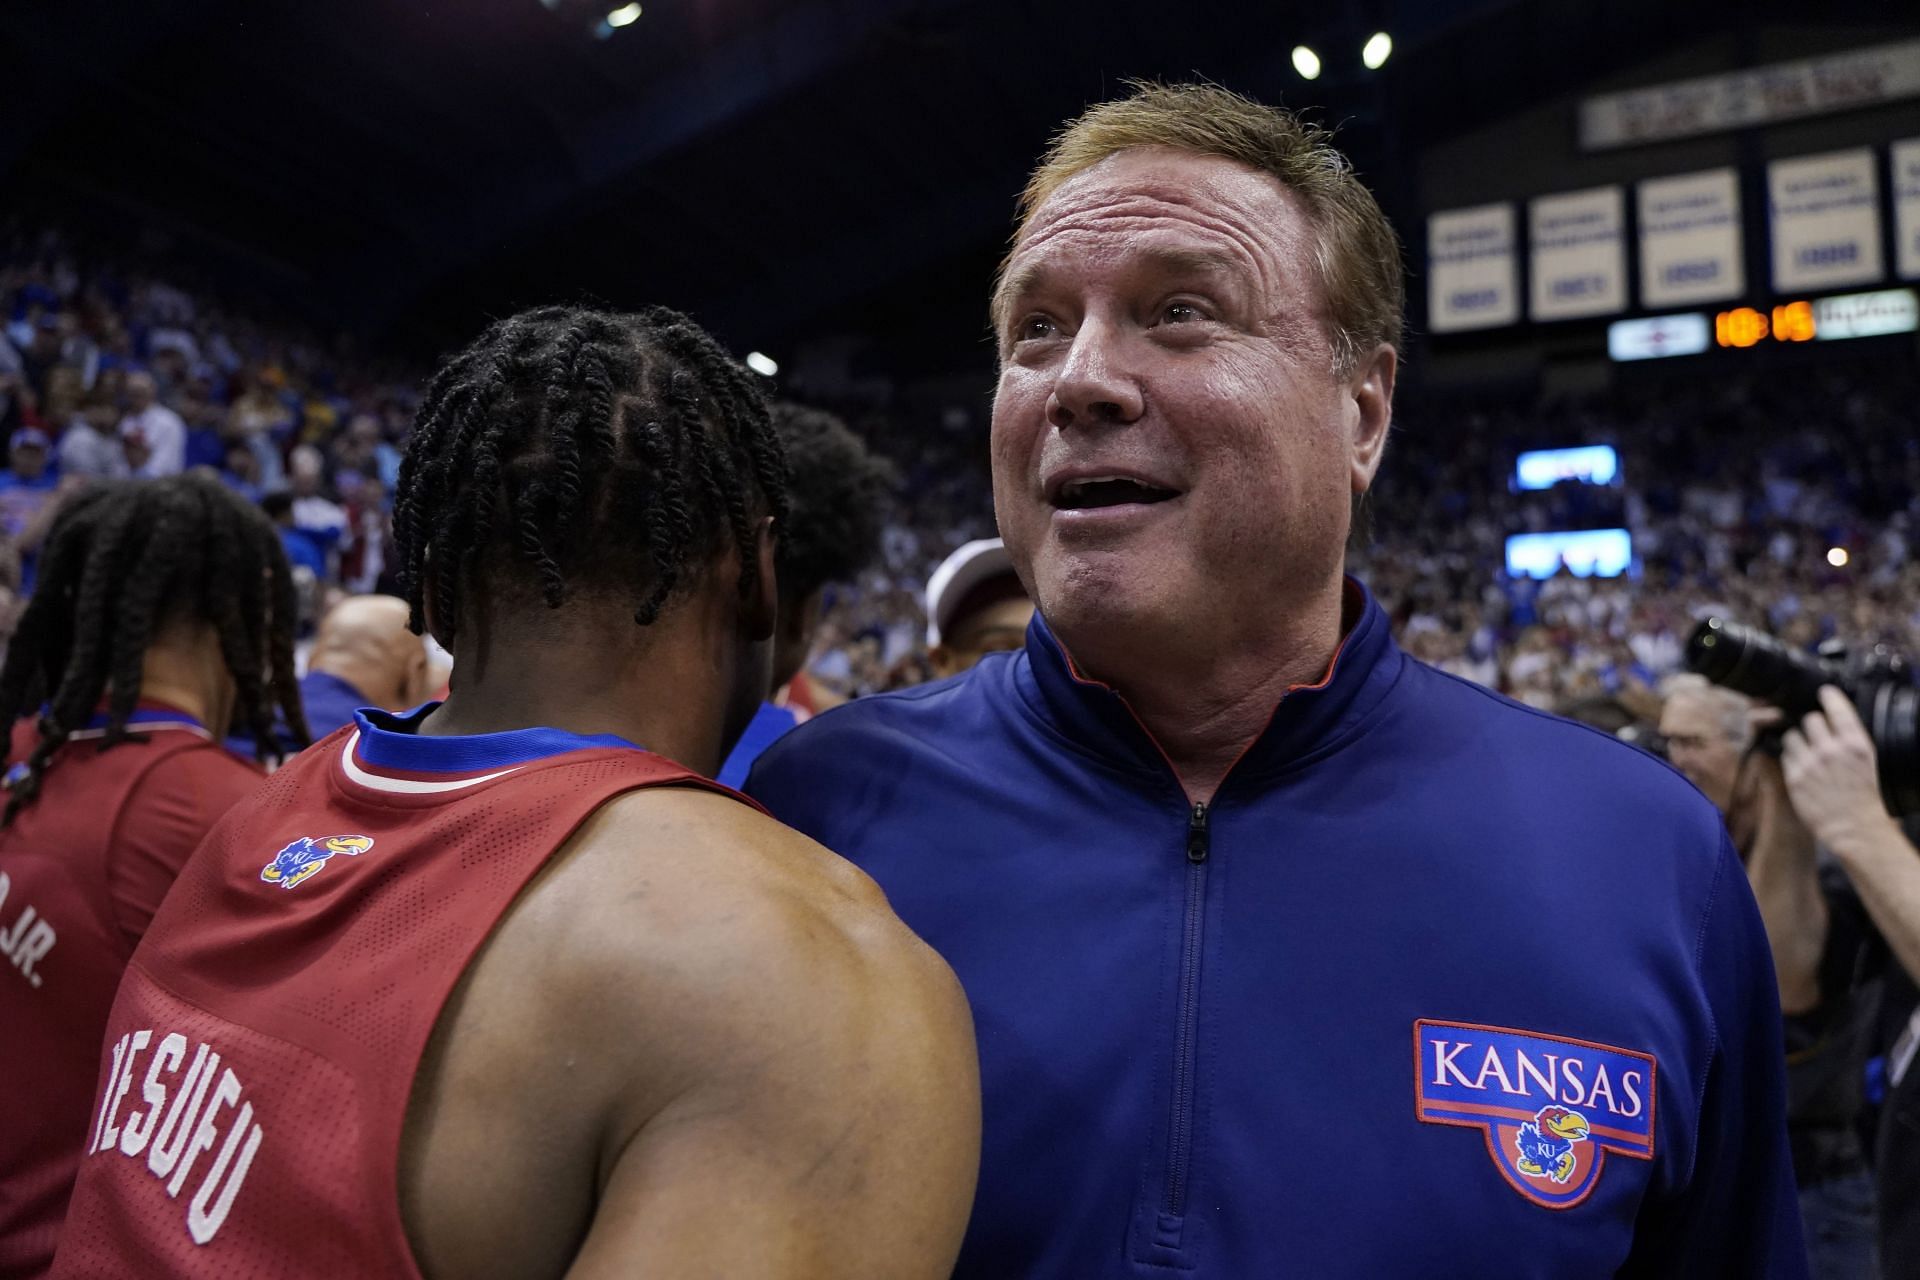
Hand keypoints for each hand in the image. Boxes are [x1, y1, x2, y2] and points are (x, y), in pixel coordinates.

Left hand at [1780, 686, 1893, 852]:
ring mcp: (1810, 763)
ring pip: (1792, 735)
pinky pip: (1785, 754)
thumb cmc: (1867, 799)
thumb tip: (1839, 726)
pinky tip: (1799, 764)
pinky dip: (1790, 756)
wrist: (1857, 829)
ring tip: (1805, 751)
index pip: (1838, 708)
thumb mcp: (1869, 762)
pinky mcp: (1794, 777)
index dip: (1829, 696)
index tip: (1824, 692)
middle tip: (1815, 733)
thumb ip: (1851, 742)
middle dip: (1812, 724)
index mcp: (1856, 744)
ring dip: (1797, 739)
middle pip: (1810, 719)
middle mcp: (1832, 750)